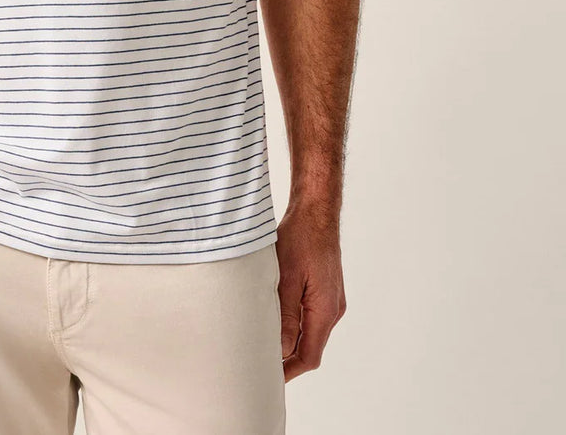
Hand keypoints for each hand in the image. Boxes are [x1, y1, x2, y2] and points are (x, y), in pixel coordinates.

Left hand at [275, 200, 346, 382]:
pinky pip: (311, 316)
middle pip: (311, 347)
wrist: (316, 212)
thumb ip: (286, 315)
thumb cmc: (301, 238)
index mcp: (325, 310)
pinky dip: (295, 324)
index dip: (289, 371)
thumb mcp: (287, 277)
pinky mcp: (325, 290)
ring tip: (264, 343)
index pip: (309, 356)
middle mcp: (332, 309)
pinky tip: (276, 318)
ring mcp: (331, 300)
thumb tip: (282, 349)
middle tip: (260, 363)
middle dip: (287, 359)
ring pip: (310, 332)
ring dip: (291, 340)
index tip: (268, 378)